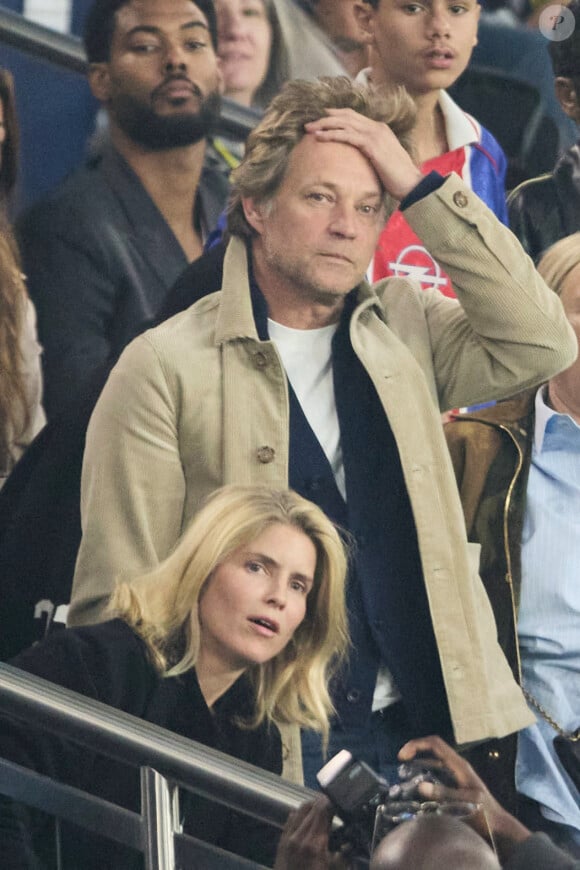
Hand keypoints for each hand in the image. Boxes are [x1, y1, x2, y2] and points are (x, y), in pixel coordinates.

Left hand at [274, 795, 350, 869]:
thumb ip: (344, 857)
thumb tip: (350, 843)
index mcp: (315, 844)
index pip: (324, 810)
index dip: (334, 802)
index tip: (344, 801)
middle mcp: (300, 835)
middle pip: (313, 806)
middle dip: (325, 802)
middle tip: (336, 804)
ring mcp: (288, 837)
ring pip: (301, 809)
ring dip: (313, 806)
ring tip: (323, 810)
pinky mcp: (281, 841)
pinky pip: (291, 818)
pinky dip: (300, 814)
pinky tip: (308, 818)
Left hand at [304, 109, 422, 201]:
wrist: (411, 185)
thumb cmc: (397, 178)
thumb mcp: (382, 162)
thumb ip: (371, 155)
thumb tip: (358, 160)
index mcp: (380, 129)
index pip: (353, 117)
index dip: (336, 116)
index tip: (321, 120)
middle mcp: (377, 127)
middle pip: (346, 115)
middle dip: (326, 118)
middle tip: (309, 123)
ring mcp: (375, 134)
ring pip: (344, 122)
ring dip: (325, 124)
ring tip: (309, 129)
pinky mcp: (372, 145)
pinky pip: (347, 135)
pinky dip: (332, 134)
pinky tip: (320, 137)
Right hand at [398, 736, 530, 864]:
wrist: (500, 827)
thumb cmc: (485, 815)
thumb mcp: (464, 804)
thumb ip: (444, 794)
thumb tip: (420, 785)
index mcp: (459, 765)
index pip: (435, 744)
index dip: (417, 744)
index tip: (402, 756)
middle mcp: (457, 765)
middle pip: (433, 748)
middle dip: (415, 750)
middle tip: (401, 762)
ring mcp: (457, 773)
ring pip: (435, 759)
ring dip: (419, 761)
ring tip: (405, 772)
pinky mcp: (456, 783)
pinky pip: (438, 771)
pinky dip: (425, 772)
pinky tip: (419, 785)